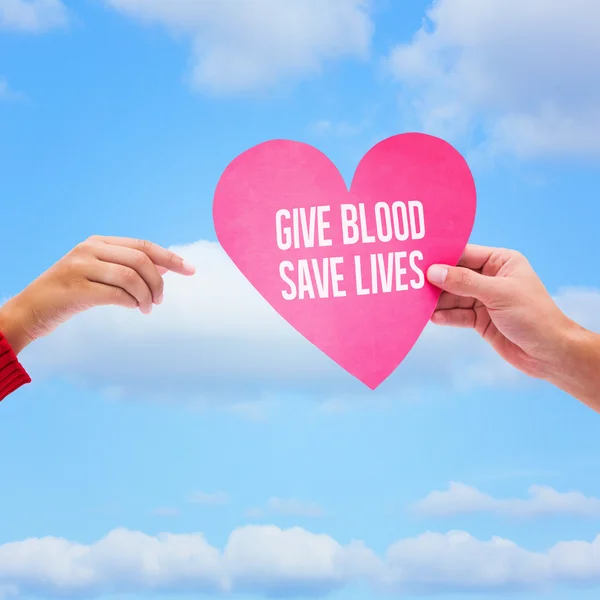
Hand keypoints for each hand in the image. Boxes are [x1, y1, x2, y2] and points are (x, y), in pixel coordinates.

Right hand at [0, 236, 194, 353]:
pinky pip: (116, 294)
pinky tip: (134, 308)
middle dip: (159, 281)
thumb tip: (166, 266)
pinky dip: (132, 302)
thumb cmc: (70, 293)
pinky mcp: (75, 289)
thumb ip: (129, 267)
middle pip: (140, 260)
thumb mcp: (100, 273)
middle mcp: (89, 250)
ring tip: (147, 308)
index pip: (143, 246)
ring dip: (147, 295)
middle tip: (159, 301)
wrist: (29, 310)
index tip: (191, 270)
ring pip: (131, 277)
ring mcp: (80, 267)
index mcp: (98, 242)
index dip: (170, 258)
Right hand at [426, 244, 599, 409]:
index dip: (442, 257)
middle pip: (455, 276)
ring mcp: (484, 299)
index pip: (465, 254)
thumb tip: (434, 272)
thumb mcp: (498, 294)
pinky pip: (457, 314)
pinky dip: (445, 316)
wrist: (549, 354)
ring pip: (453, 297)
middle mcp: (491, 278)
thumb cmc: (533, 317)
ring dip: (437, 301)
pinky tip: (431, 318)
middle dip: (435, 281)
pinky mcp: (480, 319)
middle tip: (411, 283)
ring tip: (417, 303)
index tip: (418, 260)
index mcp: (501, 262)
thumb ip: (464, 282)